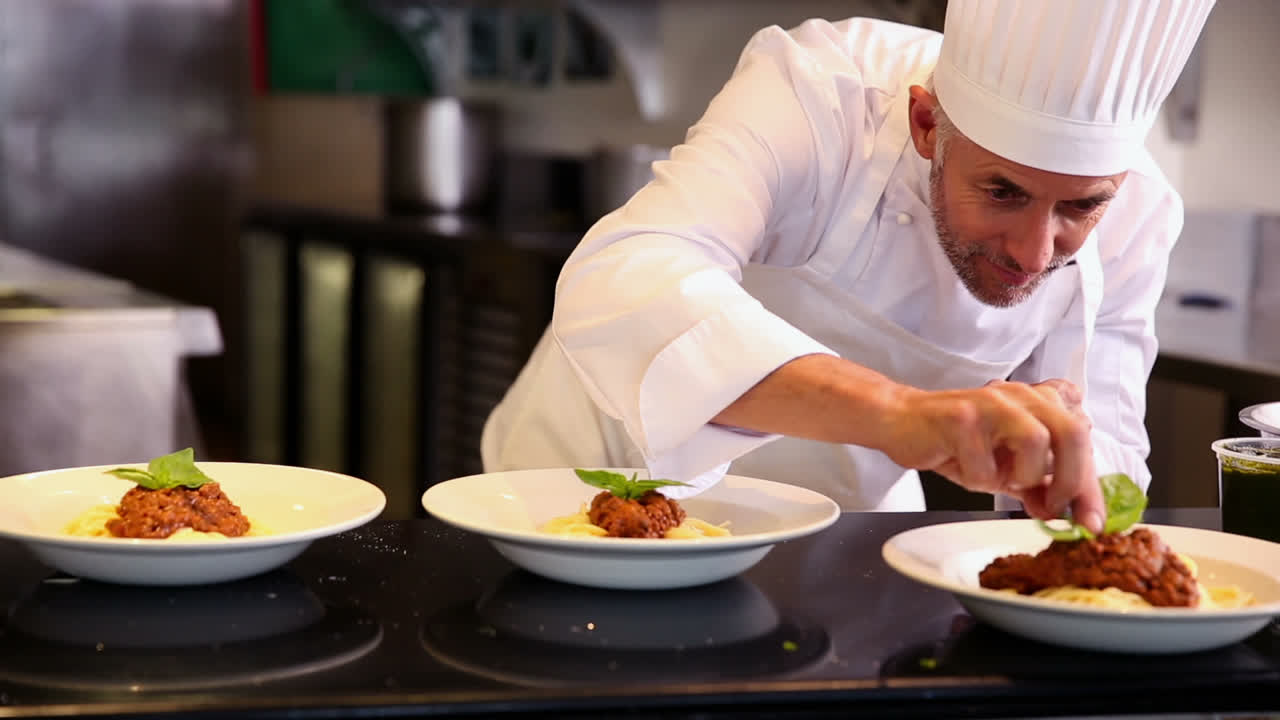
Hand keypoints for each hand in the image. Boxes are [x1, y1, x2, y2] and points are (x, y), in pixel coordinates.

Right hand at [878, 379, 1102, 534]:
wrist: (902, 422)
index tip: (1089, 522)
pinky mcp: (961, 416)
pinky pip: (985, 463)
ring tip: (999, 479)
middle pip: (1072, 432)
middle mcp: (1021, 395)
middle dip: (1071, 482)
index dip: (1091, 486)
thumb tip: (1070, 515)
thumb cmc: (957, 442)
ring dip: (1022, 476)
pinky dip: (978, 479)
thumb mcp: (1007, 465)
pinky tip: (966, 469)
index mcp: (1039, 402)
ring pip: (1035, 441)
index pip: (1082, 440)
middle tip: (1054, 509)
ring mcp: (991, 403)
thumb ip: (1041, 483)